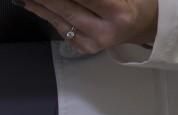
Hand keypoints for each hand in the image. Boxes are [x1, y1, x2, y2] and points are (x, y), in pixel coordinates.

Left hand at [19, 0, 158, 52]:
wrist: (145, 25)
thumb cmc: (136, 0)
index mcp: (119, 13)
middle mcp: (104, 32)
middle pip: (67, 9)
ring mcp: (91, 44)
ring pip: (59, 20)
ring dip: (39, 5)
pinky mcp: (82, 48)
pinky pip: (59, 28)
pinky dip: (45, 13)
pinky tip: (32, 4)